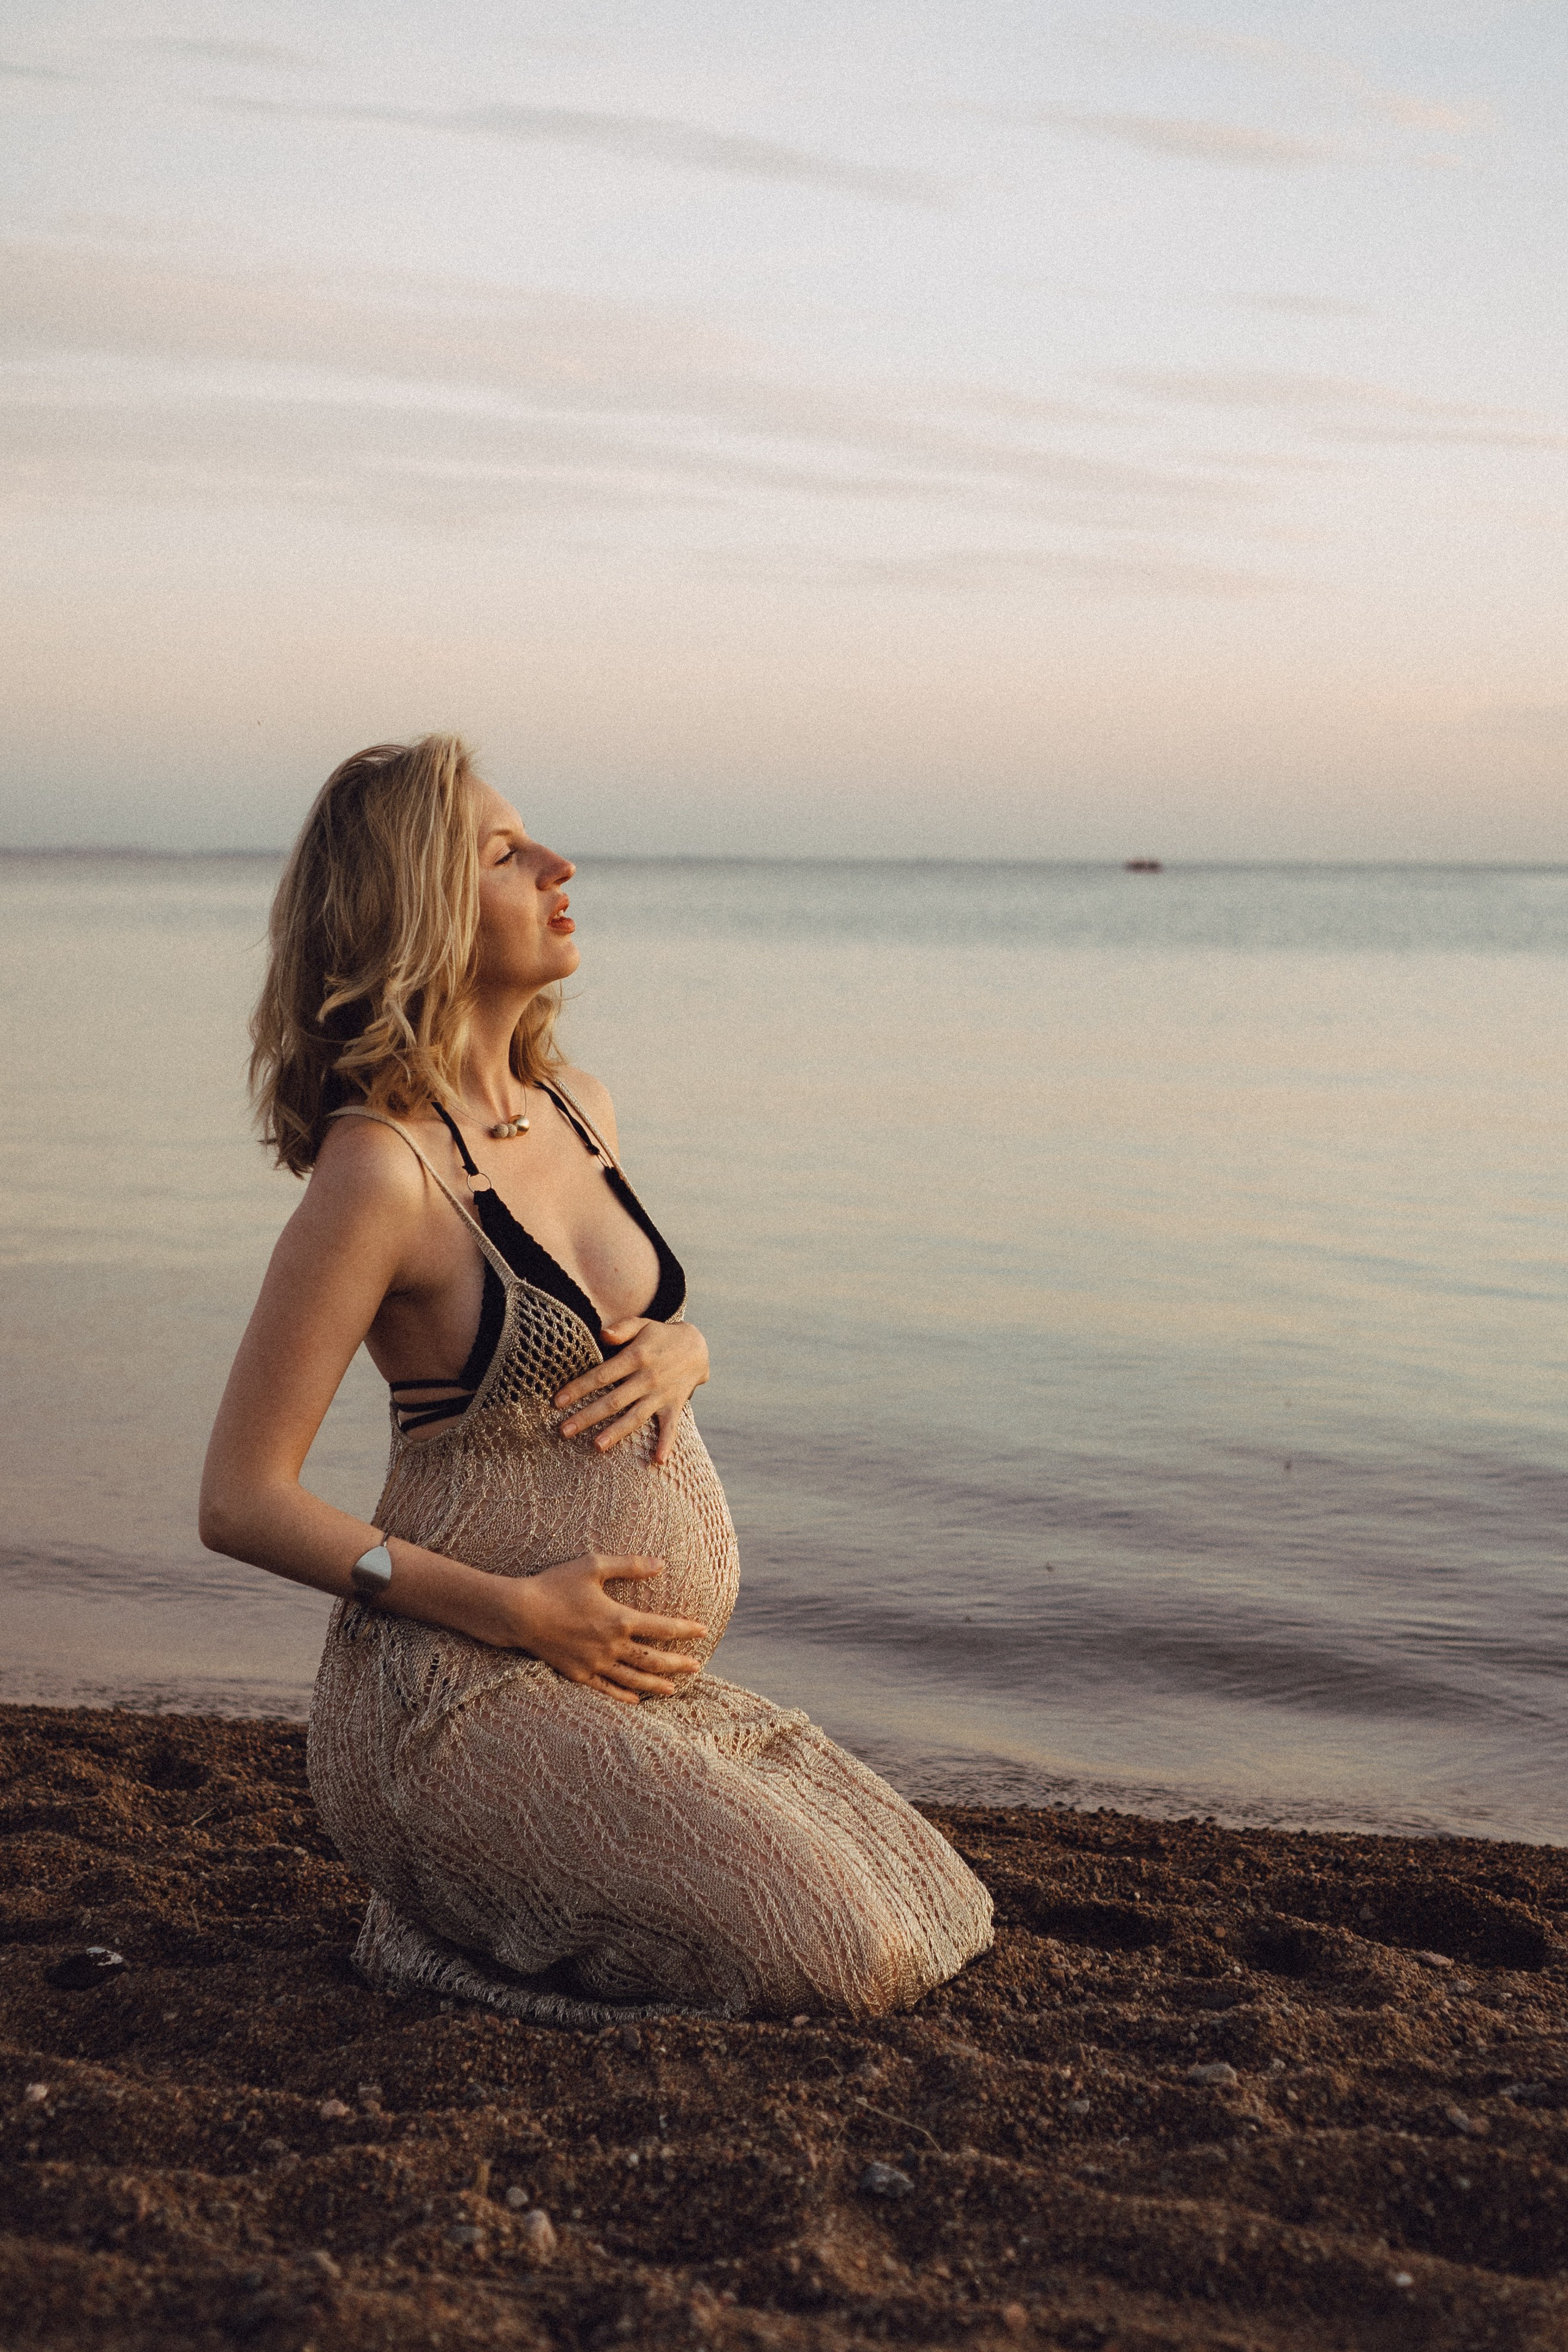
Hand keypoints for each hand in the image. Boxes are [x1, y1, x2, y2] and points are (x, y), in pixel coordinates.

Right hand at [491, 1553, 707, 1703]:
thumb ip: (629, 1565)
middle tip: (696, 1666)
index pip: (662, 1627)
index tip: (703, 1631)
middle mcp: (611, 1646)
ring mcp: (595, 1663)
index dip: (685, 1630)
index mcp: (619, 1619)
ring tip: (673, 1689)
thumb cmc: (556, 1585)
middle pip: (652, 1659)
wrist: (519, 1613)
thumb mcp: (594, 1566)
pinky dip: (623, 1695)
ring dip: (656, 1684)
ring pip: (633, 1678)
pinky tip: (636, 1699)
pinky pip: (606, 1689)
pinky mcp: (578, 1674)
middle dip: (677, 1663)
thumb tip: (661, 1564)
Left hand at [556, 1319, 709, 1464]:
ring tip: (596, 1446)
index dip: (579, 1388)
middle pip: (613, 1400)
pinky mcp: (674, 1405)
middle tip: (564, 1431)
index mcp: (636, 1357)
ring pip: (635, 1416)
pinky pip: (671, 1427)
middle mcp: (648, 1378)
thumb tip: (602, 1334)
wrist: (697, 1346)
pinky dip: (666, 1443)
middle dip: (587, 1416)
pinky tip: (657, 1461)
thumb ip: (621, 1329)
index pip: (602, 1375)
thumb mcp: (642, 1324)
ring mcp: (662, 1394)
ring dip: (617, 1432)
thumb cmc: (660, 1335)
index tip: (558, 1402)